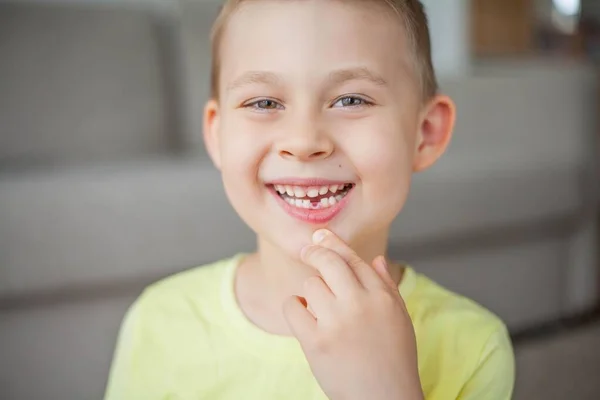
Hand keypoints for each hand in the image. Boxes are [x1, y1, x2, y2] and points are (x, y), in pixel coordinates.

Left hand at [282, 230, 422, 399]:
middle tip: (307, 251)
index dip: (334, 243)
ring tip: (319, 307)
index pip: (353, 258)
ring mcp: (336, 322)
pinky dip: (294, 308)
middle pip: (328, 262)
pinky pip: (293, 307)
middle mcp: (360, 304)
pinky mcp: (315, 341)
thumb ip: (387, 287)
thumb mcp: (400, 320)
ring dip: (310, 292)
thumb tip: (376, 259)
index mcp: (382, 297)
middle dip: (315, 252)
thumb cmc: (394, 360)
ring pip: (310, 285)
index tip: (320, 235)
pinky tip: (303, 315)